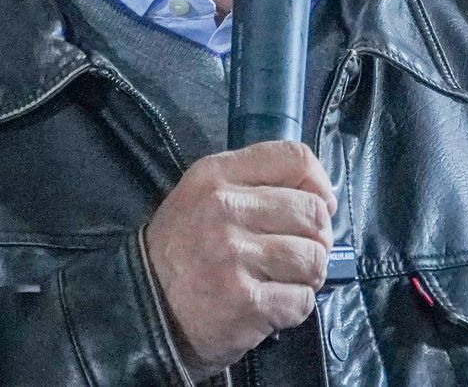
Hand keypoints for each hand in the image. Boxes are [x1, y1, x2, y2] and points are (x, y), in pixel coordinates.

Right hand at [144, 141, 336, 377]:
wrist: (144, 310)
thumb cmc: (184, 250)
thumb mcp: (204, 195)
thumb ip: (255, 183)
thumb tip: (322, 198)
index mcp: (217, 175)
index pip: (296, 159)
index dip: (320, 185)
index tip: (318, 208)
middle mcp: (225, 208)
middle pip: (313, 212)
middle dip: (317, 239)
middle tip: (298, 255)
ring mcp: (234, 255)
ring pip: (313, 258)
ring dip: (308, 276)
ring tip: (283, 281)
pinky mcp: (245, 301)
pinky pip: (302, 300)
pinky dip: (294, 307)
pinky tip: (270, 306)